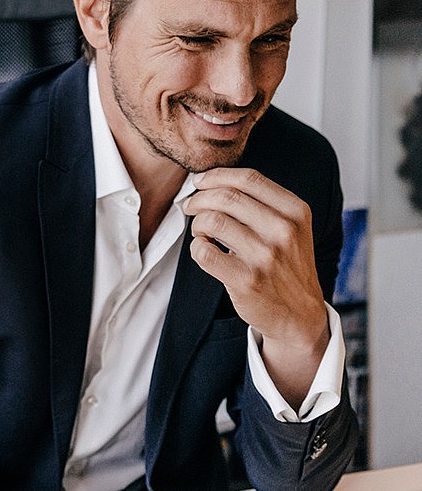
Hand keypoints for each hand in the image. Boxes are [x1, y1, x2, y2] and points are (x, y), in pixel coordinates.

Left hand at [183, 167, 328, 408]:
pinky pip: (203, 251)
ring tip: (200, 231)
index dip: (217, 176)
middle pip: (226, 197)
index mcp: (295, 212)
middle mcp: (283, 231)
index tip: (200, 182)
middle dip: (199, 198)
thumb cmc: (287, 266)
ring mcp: (265, 256)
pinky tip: (204, 250)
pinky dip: (196, 247)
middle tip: (191, 206)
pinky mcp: (245, 280)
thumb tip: (212, 180)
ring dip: (197, 223)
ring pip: (212, 221)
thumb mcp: (291, 228)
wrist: (299, 315)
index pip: (248, 178)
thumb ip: (261, 203)